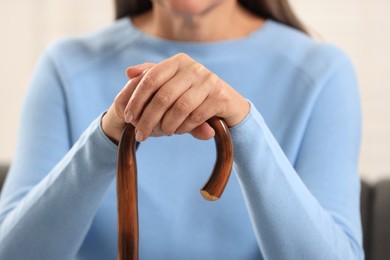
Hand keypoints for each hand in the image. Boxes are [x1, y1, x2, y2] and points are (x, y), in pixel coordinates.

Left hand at [102, 53, 248, 142]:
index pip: (150, 79)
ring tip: (163, 134)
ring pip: (180, 108)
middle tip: (140, 134)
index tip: (128, 118)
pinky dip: (184, 127)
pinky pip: (196, 116)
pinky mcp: (219, 96)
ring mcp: (208, 81)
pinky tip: (178, 131)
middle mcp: (193, 67)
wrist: (228, 103)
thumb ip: (152, 76)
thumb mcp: (172, 83)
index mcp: (177, 61)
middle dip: (148, 119)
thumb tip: (128, 72)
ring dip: (167, 125)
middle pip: (163, 96)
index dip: (136, 99)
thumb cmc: (193, 94)